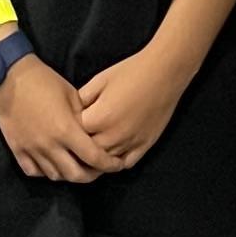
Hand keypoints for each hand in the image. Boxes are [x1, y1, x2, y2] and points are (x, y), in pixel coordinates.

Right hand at [0, 56, 114, 183]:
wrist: (10, 75)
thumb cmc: (44, 81)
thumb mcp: (72, 95)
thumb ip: (84, 118)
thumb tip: (94, 134)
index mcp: (66, 130)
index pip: (94, 158)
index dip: (109, 165)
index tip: (117, 164)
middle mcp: (50, 145)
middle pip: (75, 175)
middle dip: (91, 175)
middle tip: (97, 169)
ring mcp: (31, 149)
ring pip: (55, 176)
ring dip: (68, 174)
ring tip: (75, 165)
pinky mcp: (17, 149)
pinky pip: (33, 171)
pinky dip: (45, 172)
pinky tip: (51, 164)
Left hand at [72, 44, 188, 170]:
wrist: (163, 73)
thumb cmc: (130, 72)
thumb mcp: (100, 80)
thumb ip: (83, 99)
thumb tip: (73, 112)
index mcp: (99, 118)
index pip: (76, 133)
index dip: (72, 128)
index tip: (72, 123)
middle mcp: (113, 135)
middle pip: (89, 151)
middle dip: (83, 145)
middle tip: (80, 139)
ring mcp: (130, 143)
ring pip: (106, 161)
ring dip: (98, 157)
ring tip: (93, 149)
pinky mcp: (145, 146)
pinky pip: (126, 163)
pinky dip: (117, 162)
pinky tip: (113, 154)